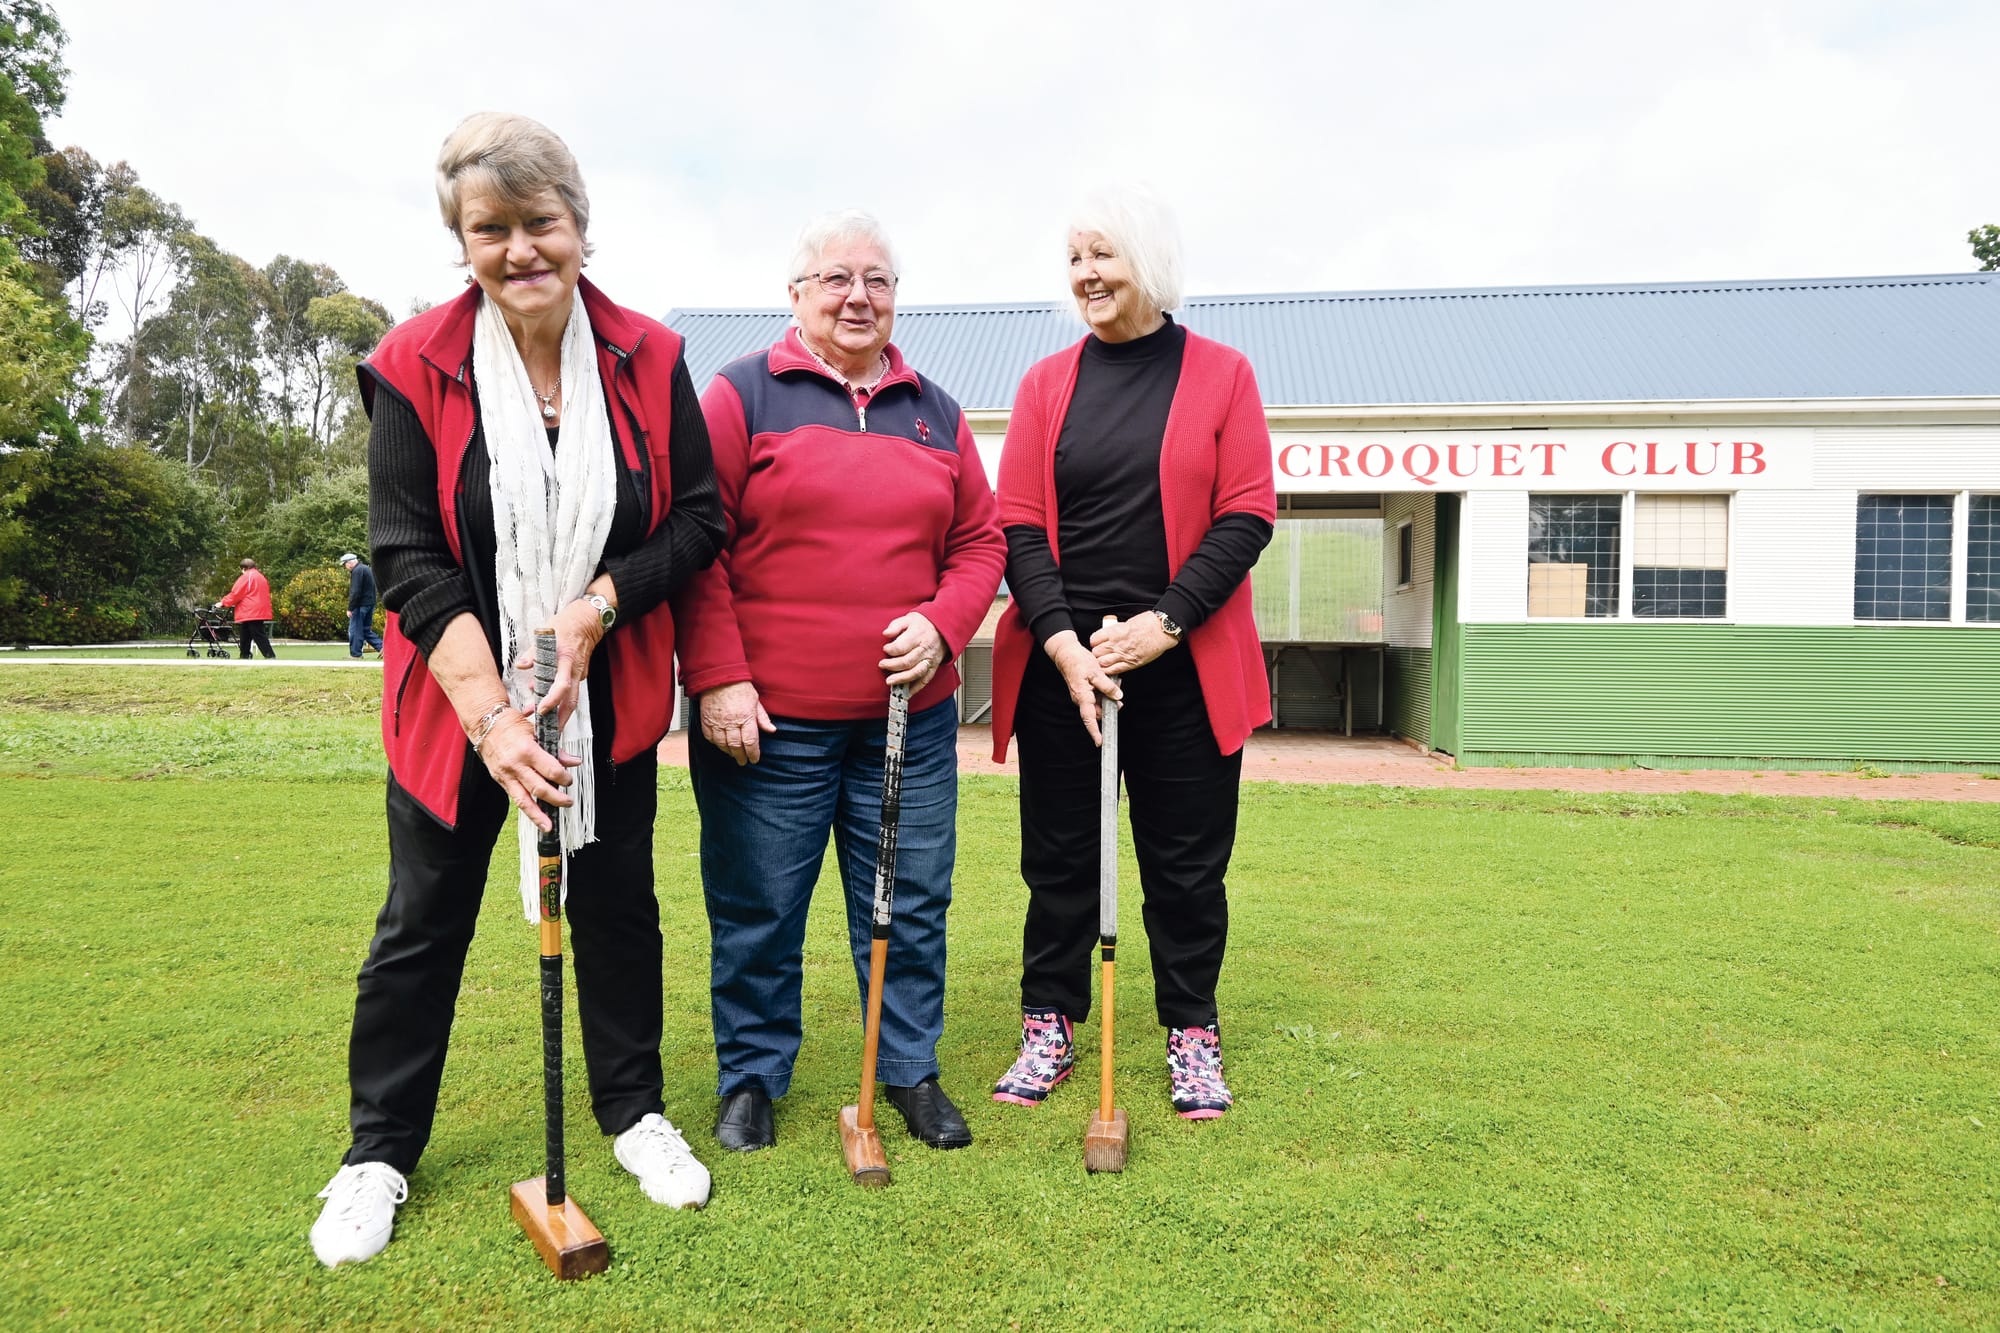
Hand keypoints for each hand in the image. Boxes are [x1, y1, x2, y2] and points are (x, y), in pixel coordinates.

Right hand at [473, 707, 579, 832]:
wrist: (484, 724)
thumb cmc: (510, 724)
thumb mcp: (536, 731)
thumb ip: (555, 748)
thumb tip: (574, 761)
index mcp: (527, 750)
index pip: (551, 770)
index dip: (564, 778)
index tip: (569, 780)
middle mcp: (516, 765)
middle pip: (539, 789)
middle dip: (556, 799)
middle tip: (568, 802)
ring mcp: (506, 775)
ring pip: (524, 801)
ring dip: (538, 815)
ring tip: (548, 827)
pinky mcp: (500, 781)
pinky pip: (515, 798)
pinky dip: (526, 809)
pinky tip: (535, 817)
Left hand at [513, 598, 605, 731]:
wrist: (586, 622)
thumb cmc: (566, 626)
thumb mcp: (545, 636)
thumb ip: (532, 653)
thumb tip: (521, 665)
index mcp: (566, 660)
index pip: (561, 686)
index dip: (552, 700)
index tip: (542, 710)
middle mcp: (574, 671)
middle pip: (571, 702)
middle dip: (561, 721)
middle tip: (550, 734)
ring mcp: (578, 674)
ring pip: (569, 699)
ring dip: (557, 713)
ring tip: (541, 722)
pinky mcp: (577, 675)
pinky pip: (568, 691)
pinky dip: (557, 699)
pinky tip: (542, 700)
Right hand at [701, 680, 774, 764]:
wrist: (719, 677)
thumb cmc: (738, 686)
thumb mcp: (756, 701)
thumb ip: (762, 718)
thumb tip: (771, 730)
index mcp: (745, 717)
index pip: (751, 741)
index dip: (753, 753)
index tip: (755, 758)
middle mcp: (731, 722)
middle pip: (736, 746)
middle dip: (741, 756)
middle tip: (744, 761)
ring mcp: (717, 722)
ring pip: (723, 744)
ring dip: (729, 752)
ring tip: (734, 755)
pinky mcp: (706, 720)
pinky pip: (710, 737)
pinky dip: (716, 744)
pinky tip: (721, 745)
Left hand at [879, 610, 945, 689]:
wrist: (943, 628)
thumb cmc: (923, 624)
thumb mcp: (908, 619)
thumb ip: (896, 626)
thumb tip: (885, 633)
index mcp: (918, 635)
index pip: (902, 646)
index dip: (891, 650)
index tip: (885, 649)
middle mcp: (925, 649)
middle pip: (908, 661)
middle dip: (892, 665)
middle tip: (882, 665)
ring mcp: (930, 660)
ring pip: (916, 673)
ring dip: (902, 679)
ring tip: (889, 682)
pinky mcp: (933, 667)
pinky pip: (925, 680)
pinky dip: (915, 689)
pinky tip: (906, 693)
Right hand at [1044, 629, 1120, 746]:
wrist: (1066, 652)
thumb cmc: (1078, 661)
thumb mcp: (1096, 672)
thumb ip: (1107, 686)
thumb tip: (1118, 697)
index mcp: (1083, 697)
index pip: (1089, 718)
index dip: (1095, 732)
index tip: (1100, 742)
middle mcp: (1082, 699)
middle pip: (1098, 712)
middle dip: (1109, 707)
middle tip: (1118, 695)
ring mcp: (1083, 695)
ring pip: (1099, 703)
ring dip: (1108, 697)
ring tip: (1114, 684)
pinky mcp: (1085, 690)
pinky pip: (1097, 696)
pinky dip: (1105, 691)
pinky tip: (1110, 682)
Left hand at [1091, 612, 1176, 675]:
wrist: (1161, 630)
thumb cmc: (1147, 624)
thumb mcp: (1126, 623)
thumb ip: (1116, 631)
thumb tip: (1108, 635)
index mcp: (1115, 632)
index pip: (1094, 640)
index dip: (1094, 642)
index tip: (1097, 643)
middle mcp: (1117, 644)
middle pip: (1096, 653)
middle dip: (1097, 653)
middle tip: (1100, 653)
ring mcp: (1124, 655)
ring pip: (1102, 663)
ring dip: (1102, 662)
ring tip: (1105, 661)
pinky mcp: (1131, 663)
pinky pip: (1114, 670)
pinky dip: (1109, 670)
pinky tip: (1109, 668)